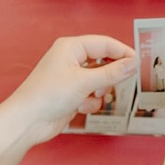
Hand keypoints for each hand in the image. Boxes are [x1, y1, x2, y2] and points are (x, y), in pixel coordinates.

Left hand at [3, 35, 136, 146]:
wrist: (27, 121)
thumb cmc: (45, 96)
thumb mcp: (84, 82)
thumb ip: (112, 73)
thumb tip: (133, 63)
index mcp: (71, 47)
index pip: (105, 43)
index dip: (122, 52)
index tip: (137, 63)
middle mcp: (71, 59)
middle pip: (104, 62)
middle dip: (108, 76)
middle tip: (113, 84)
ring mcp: (71, 78)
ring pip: (100, 80)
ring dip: (99, 91)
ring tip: (91, 96)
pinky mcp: (72, 94)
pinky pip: (92, 95)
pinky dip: (90, 102)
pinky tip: (80, 107)